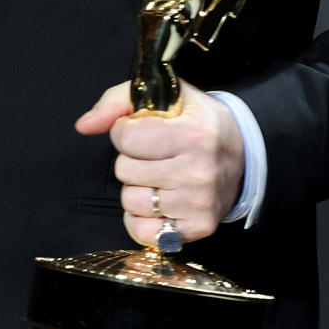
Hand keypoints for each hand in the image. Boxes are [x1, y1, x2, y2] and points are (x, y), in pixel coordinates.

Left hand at [75, 79, 244, 247]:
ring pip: (130, 200)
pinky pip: (142, 231)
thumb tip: (84, 125)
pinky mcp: (198, 227)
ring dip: (136, 188)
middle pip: (125, 170)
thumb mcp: (165, 96)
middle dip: (131, 159)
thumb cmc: (196, 121)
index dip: (124, 131)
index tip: (139, 129)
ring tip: (158, 176)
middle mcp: (198, 170)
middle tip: (153, 154)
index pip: (126, 137)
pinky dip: (140, 218)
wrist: (243, 153)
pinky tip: (157, 201)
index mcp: (192, 133)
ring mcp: (198, 202)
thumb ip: (118, 102)